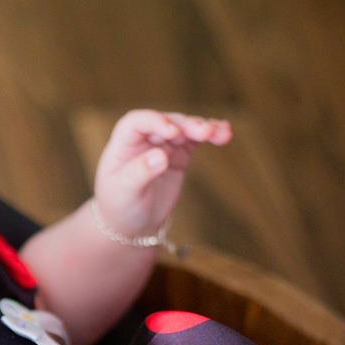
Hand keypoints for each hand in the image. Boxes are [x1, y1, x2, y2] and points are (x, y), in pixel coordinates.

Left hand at [94, 110, 231, 237]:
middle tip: (205, 133)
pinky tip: (224, 132)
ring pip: (184, 129)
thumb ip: (140, 173)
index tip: (173, 131)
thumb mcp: (125, 193)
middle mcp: (143, 140)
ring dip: (203, 128)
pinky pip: (194, 141)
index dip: (155, 121)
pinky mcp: (178, 155)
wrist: (130, 224)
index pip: (136, 122)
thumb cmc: (120, 208)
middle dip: (186, 125)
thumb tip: (162, 156)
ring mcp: (162, 146)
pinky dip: (209, 135)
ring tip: (222, 134)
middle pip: (167, 122)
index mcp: (122, 145)